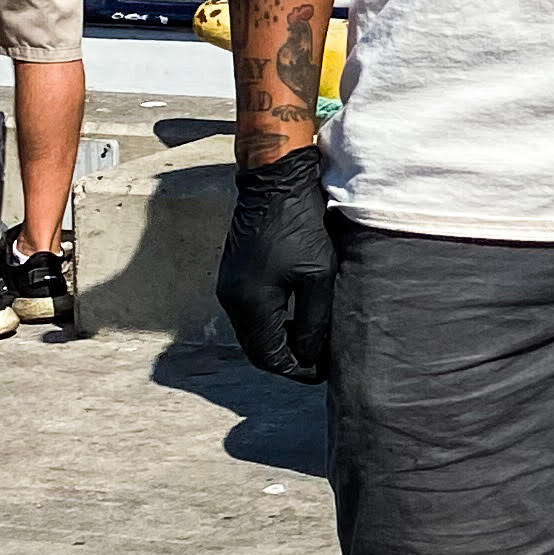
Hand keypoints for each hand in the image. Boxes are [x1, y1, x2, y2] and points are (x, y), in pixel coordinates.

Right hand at [216, 142, 336, 381]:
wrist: (275, 181)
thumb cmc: (301, 225)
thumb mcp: (318, 277)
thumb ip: (315, 322)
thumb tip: (311, 357)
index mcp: (250, 304)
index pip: (270, 357)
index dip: (298, 370)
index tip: (325, 373)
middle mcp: (231, 299)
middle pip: (257, 349)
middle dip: (288, 360)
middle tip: (320, 361)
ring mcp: (228, 286)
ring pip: (253, 332)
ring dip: (279, 341)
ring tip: (312, 339)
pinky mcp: (233, 273)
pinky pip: (250, 313)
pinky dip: (271, 323)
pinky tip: (296, 315)